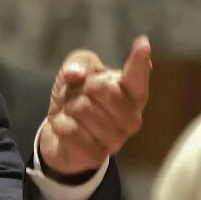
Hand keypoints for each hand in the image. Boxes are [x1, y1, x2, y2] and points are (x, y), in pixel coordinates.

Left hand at [39, 35, 150, 178]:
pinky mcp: (96, 156)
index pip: (137, 78)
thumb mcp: (76, 72)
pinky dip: (59, 124)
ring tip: (73, 114)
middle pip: (101, 89)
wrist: (59, 135)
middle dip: (82, 88)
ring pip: (82, 109)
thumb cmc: (76, 98)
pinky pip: (69, 130)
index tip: (142, 43)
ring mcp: (116, 140)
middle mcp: (131, 118)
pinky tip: (65, 127)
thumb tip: (75, 75)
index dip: (139, 61)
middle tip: (80, 96)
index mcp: (131, 94)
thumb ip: (78, 63)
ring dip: (68, 107)